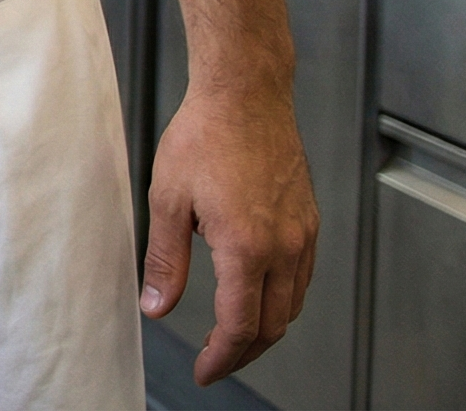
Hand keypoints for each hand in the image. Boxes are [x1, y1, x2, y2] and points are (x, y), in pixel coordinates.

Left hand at [142, 87, 319, 385]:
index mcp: (247, 247)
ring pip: (292, 305)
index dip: (221, 356)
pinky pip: (302, 278)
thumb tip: (156, 307)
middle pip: (273, 325)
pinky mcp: (309, 221)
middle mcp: (285, 247)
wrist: (246, 95)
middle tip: (216, 362)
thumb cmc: (204, 137)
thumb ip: (165, 261)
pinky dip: (280, 300)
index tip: (204, 370)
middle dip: (243, 352)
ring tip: (233, 336)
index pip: (240, 325)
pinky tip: (257, 295)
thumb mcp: (167, 201)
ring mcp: (303, 234)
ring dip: (265, 329)